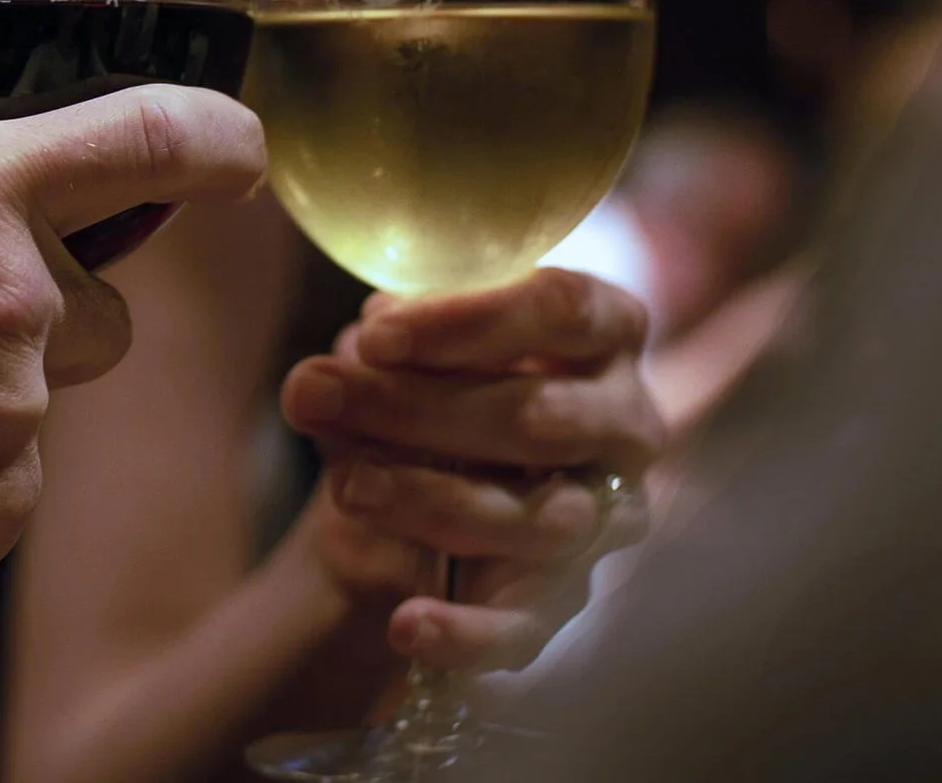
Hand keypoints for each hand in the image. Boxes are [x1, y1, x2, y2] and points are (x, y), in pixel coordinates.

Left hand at [281, 269, 662, 671]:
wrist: (397, 496)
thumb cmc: (415, 388)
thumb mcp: (388, 356)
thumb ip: (365, 358)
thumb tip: (316, 384)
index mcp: (600, 331)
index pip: (561, 309)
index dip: (469, 321)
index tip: (376, 334)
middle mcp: (625, 422)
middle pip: (540, 417)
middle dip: (419, 409)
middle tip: (319, 397)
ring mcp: (608, 516)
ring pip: (538, 520)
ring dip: (431, 502)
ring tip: (348, 486)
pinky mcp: (568, 598)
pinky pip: (530, 625)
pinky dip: (468, 631)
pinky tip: (408, 623)